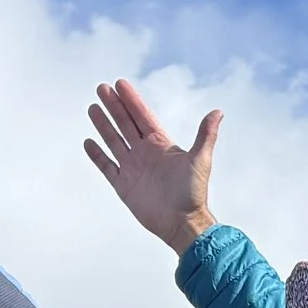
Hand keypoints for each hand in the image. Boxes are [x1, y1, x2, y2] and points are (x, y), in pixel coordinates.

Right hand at [85, 79, 219, 254]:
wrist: (182, 223)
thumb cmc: (193, 193)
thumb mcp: (200, 160)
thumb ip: (206, 135)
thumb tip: (218, 112)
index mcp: (161, 144)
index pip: (142, 116)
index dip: (131, 100)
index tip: (120, 83)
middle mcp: (145, 153)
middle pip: (125, 124)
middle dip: (113, 106)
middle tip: (101, 88)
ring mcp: (133, 168)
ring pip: (114, 141)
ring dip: (103, 125)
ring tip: (93, 108)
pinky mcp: (124, 186)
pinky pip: (107, 167)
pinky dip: (97, 155)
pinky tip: (88, 141)